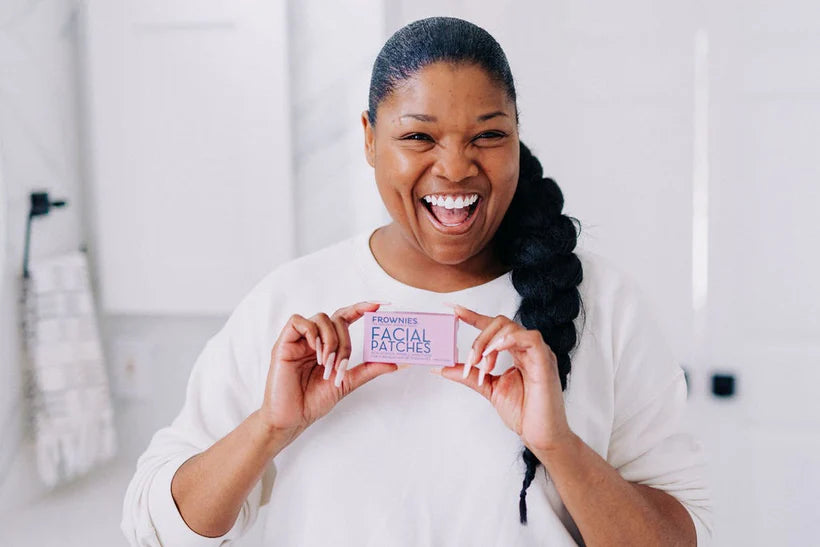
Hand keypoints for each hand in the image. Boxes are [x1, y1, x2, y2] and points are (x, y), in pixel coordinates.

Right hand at [259, 301, 397, 441]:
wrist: (291, 418)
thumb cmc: (313, 401)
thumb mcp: (346, 383)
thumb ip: (368, 370)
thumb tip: (395, 363)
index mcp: (328, 345)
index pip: (346, 318)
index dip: (361, 308)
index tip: (380, 305)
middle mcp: (314, 339)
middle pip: (336, 319)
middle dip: (345, 341)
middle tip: (341, 365)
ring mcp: (299, 339)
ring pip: (321, 318)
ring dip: (330, 340)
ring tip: (326, 363)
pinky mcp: (284, 342)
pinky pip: (298, 321)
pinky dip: (311, 333)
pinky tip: (314, 352)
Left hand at [437, 303, 574, 453]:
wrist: (540, 435)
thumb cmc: (523, 412)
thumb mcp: (488, 388)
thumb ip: (468, 375)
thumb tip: (442, 367)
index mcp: (516, 352)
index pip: (494, 327)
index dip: (473, 316)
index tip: (453, 310)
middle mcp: (527, 349)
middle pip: (499, 323)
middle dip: (478, 338)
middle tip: (470, 360)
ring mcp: (537, 353)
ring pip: (510, 327)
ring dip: (489, 344)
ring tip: (483, 366)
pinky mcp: (545, 361)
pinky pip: (529, 338)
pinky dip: (509, 340)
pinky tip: (496, 351)